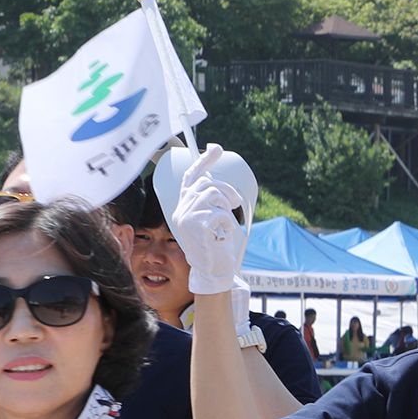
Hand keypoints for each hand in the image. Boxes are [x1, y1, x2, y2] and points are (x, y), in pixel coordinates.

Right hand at [174, 144, 252, 295]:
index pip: (192, 176)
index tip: (217, 148)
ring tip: (225, 225)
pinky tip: (223, 235)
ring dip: (228, 209)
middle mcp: (182, 209)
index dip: (205, 160)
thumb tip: (218, 182)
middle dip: (228, 192)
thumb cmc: (216, 245)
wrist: (213, 270)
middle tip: (235, 206)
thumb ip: (211, 201)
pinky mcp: (196, 226)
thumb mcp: (212, 219)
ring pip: (214, 194)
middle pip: (208, 183)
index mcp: (185, 205)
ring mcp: (186, 217)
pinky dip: (228, 223)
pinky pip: (220, 212)